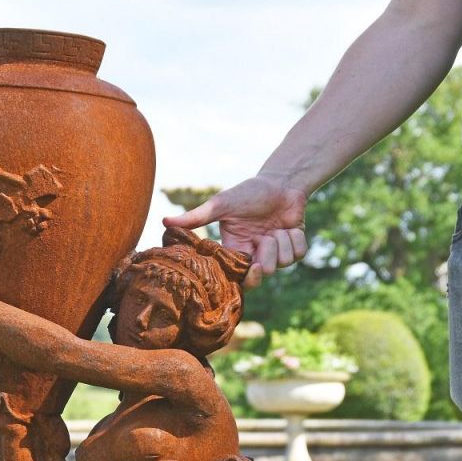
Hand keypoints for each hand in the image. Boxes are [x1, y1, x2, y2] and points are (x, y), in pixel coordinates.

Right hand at [162, 175, 307, 287]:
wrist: (281, 182)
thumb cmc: (248, 192)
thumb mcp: (221, 204)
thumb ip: (196, 217)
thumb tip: (164, 222)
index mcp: (235, 250)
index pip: (236, 277)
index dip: (245, 278)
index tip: (252, 266)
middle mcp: (254, 255)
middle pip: (261, 275)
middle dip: (267, 258)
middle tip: (266, 240)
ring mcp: (275, 253)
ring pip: (282, 264)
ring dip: (281, 241)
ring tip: (275, 226)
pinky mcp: (293, 247)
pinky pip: (297, 254)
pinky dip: (295, 238)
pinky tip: (289, 226)